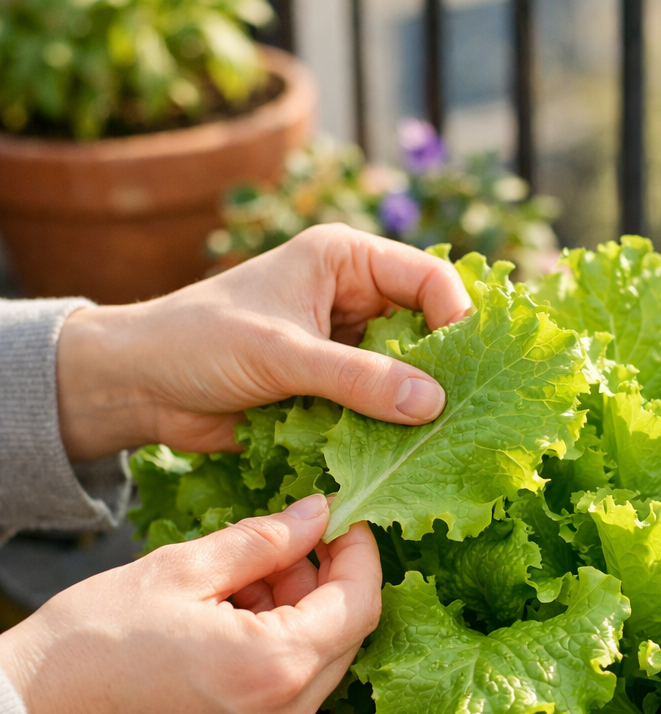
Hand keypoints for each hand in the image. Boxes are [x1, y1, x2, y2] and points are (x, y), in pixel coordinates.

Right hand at [0, 495, 378, 713]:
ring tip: (237, 593)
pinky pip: (283, 710)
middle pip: (341, 641)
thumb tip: (318, 513)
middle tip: (278, 553)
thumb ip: (264, 540)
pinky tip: (226, 639)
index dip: (359, 555)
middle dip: (321, 587)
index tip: (343, 523)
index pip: (360, 603)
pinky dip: (273, 666)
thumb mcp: (181, 569)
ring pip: (313, 674)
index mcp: (275, 670)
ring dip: (294, 625)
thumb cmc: (90, 642)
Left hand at [55, 225, 472, 461]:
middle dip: (442, 369)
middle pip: (426, 330)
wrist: (140, 386)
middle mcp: (355, 299)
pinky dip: (390, 430)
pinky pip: (379, 409)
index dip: (456, 319)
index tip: (466, 369)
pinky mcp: (335, 391)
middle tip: (465, 411)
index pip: (429, 279)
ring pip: (406, 375)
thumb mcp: (283, 353)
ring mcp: (346, 348)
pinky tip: (405, 453)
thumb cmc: (199, 342)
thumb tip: (434, 403)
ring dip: (416, 406)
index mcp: (346, 260)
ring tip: (441, 438)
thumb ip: (359, 379)